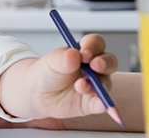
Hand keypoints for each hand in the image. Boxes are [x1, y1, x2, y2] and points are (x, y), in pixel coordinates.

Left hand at [0, 34, 117, 118]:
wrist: (39, 94)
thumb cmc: (48, 73)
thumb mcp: (51, 62)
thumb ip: (63, 58)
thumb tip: (73, 54)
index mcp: (85, 51)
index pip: (96, 43)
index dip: (93, 46)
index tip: (84, 53)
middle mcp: (94, 67)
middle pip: (109, 61)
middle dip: (104, 63)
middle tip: (94, 65)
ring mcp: (95, 85)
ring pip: (106, 83)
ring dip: (96, 84)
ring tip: (79, 86)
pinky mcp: (92, 103)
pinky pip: (102, 104)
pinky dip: (104, 104)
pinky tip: (102, 105)